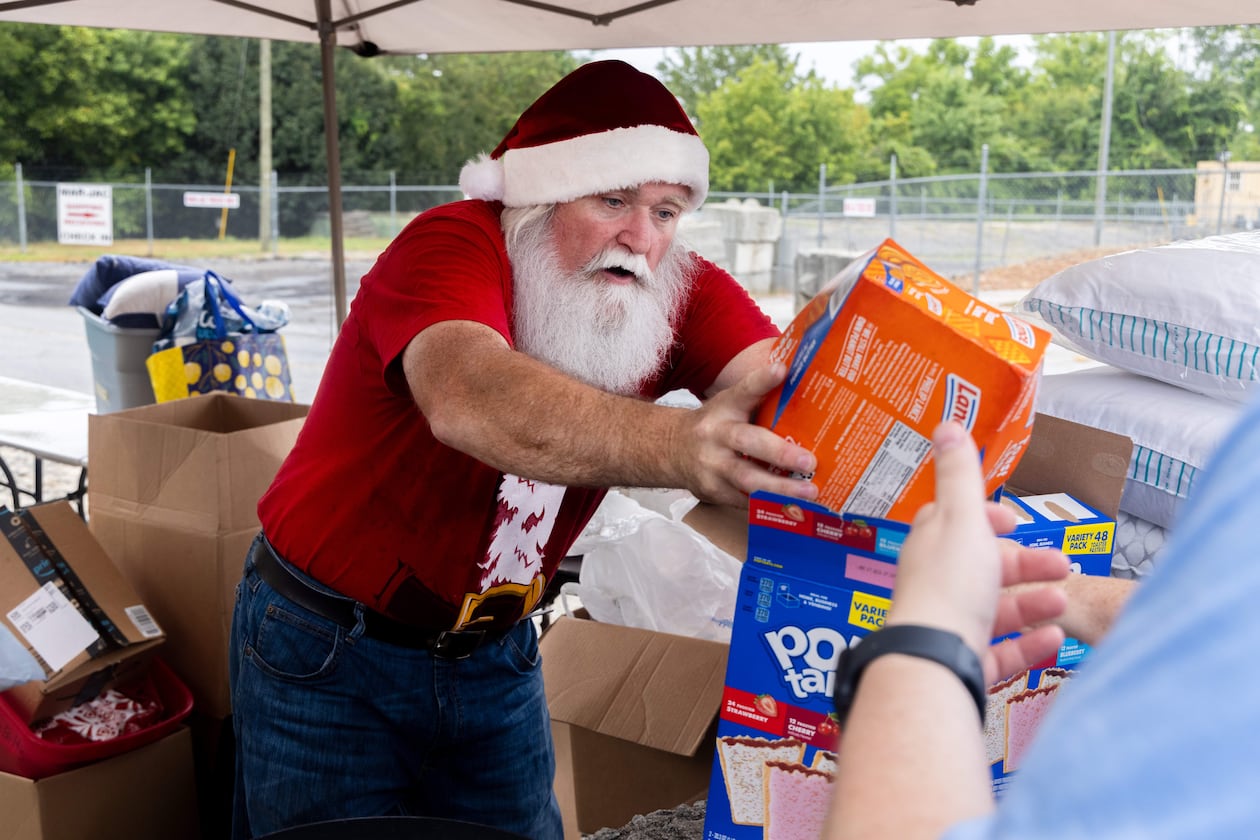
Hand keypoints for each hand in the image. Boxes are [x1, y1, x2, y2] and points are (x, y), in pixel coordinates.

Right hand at [675, 362, 817, 505]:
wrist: (672, 450)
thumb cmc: (715, 425)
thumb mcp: (730, 405)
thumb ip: (760, 400)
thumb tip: (804, 386)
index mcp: (724, 408)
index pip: (743, 391)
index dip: (762, 380)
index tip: (781, 369)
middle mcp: (715, 435)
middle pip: (747, 442)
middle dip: (780, 453)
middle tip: (809, 461)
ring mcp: (712, 466)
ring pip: (747, 479)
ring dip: (781, 488)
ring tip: (810, 493)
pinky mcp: (713, 491)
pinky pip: (744, 501)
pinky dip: (770, 505)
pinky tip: (793, 509)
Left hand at [887, 422, 1069, 683]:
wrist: (936, 659)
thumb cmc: (949, 586)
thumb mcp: (961, 518)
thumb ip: (960, 475)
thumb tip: (946, 423)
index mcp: (932, 546)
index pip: (955, 524)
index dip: (984, 519)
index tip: (1012, 521)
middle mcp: (937, 585)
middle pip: (986, 569)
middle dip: (1027, 564)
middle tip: (1062, 566)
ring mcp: (949, 627)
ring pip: (998, 611)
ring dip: (1035, 603)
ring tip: (1064, 603)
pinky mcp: (964, 663)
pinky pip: (1002, 652)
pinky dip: (1031, 644)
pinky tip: (1054, 638)